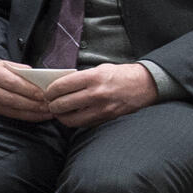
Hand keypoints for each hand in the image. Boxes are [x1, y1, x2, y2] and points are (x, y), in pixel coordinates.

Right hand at [0, 60, 55, 122]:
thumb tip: (41, 82)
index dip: (28, 90)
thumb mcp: (10, 65)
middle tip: (48, 105)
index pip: (12, 83)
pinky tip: (39, 115)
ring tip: (47, 112)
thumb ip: (24, 72)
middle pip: (12, 99)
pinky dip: (27, 116)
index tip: (43, 94)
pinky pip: (11, 115)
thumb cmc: (1, 70)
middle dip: (32, 104)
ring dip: (32, 112)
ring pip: (12, 109)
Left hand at [44, 63, 159, 129]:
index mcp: (93, 77)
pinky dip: (75, 121)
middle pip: (63, 104)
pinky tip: (72, 116)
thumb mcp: (99, 69)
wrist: (145, 85)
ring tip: (59, 112)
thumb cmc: (121, 75)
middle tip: (50, 103)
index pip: (62, 86)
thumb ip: (80, 78)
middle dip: (52, 105)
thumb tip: (60, 86)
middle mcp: (97, 93)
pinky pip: (84, 123)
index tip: (48, 92)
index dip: (50, 91)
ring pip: (71, 119)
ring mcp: (102, 108)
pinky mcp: (106, 118)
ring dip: (61, 116)